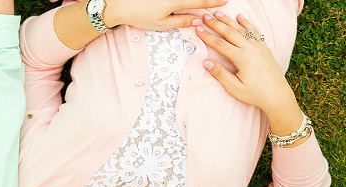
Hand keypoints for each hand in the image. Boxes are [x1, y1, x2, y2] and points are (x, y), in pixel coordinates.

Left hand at [103, 0, 227, 30]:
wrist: (121, 5)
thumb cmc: (140, 16)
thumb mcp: (161, 24)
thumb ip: (181, 21)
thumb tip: (197, 20)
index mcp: (177, 1)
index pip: (200, 1)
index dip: (213, 2)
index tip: (224, 2)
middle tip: (220, 0)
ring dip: (196, 0)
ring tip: (207, 2)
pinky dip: (184, 0)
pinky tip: (189, 3)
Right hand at [196, 12, 295, 113]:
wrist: (277, 95)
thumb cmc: (255, 94)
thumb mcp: (234, 88)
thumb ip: (220, 74)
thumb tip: (206, 62)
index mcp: (242, 58)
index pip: (220, 45)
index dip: (208, 37)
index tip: (198, 29)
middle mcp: (251, 49)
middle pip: (230, 33)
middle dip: (216, 24)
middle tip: (206, 16)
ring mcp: (259, 47)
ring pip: (241, 30)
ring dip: (229, 21)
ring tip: (218, 14)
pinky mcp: (264, 48)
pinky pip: (254, 32)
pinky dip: (246, 23)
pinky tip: (240, 17)